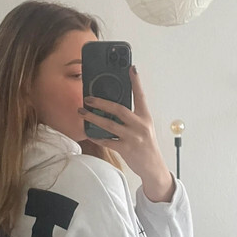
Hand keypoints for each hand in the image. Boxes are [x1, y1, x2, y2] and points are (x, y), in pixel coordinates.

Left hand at [79, 67, 174, 202]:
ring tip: (82, 112)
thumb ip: (133, 118)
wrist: (153, 167)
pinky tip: (88, 132)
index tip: (131, 68)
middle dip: (102, 102)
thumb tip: (114, 107)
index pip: (141, 96)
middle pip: (119, 109)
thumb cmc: (146, 146)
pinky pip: (107, 141)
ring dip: (93, 118)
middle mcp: (140, 126)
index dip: (136, 82)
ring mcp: (133, 138)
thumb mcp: (144, 128)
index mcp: (145, 118)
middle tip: (88, 98)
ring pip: (109, 125)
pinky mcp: (126, 149)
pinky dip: (96, 136)